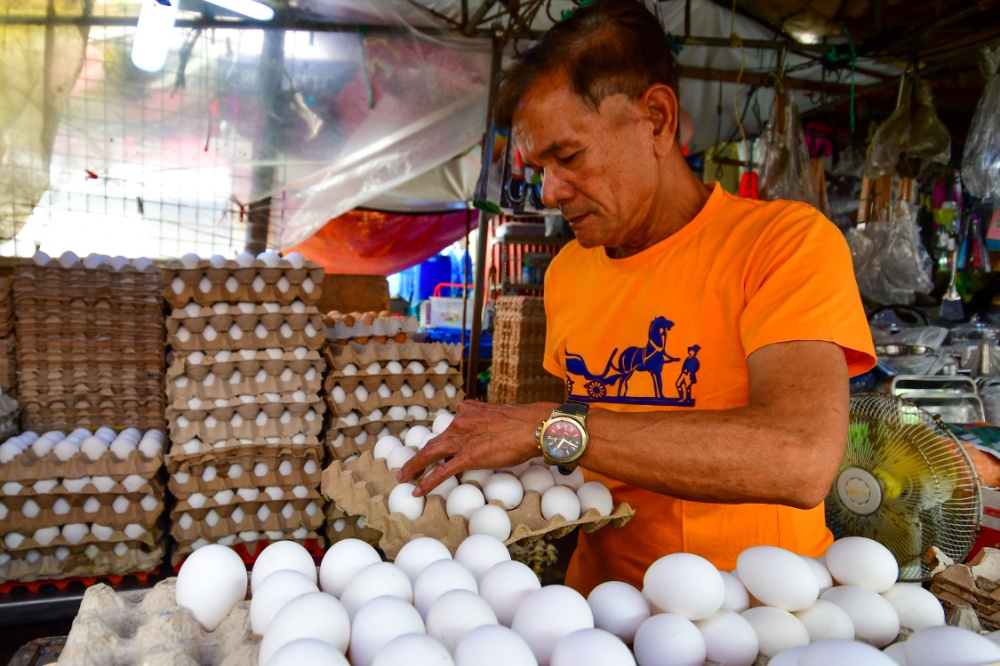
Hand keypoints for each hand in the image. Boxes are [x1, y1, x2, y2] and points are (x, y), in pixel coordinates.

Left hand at [397, 400, 553, 495]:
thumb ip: (487, 419)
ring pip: (431, 454)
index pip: (450, 429)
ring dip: (415, 467)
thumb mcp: (499, 414)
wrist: (533, 426)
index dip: (440, 442)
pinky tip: (418, 490)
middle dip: (419, 456)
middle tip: (408, 468)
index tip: (435, 450)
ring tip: (405, 477)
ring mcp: (462, 439)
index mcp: (468, 411)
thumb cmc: (525, 422)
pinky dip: (428, 481)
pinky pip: (442, 471)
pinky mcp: (468, 456)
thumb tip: (487, 430)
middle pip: (434, 441)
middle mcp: (461, 422)